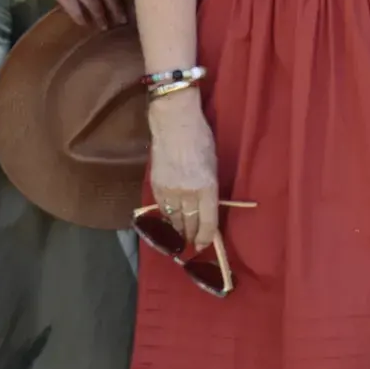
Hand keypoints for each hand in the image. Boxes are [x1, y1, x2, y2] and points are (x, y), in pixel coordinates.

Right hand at [147, 94, 222, 252]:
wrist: (174, 123)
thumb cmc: (201, 139)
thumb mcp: (213, 165)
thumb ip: (210, 188)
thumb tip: (206, 208)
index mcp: (207, 187)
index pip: (207, 222)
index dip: (206, 237)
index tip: (204, 245)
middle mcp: (188, 193)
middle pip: (189, 224)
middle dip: (191, 236)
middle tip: (192, 243)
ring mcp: (169, 191)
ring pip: (174, 220)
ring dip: (178, 231)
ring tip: (181, 237)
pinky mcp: (156, 186)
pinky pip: (162, 209)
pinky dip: (166, 217)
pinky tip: (169, 221)